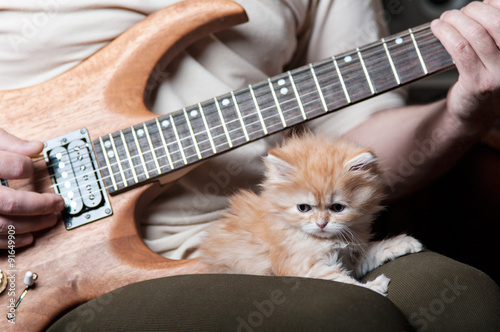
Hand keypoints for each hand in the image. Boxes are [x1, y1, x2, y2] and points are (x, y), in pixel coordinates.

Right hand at [0, 128, 64, 248]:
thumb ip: (7, 141)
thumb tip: (37, 147)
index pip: (12, 166)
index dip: (28, 167)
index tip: (35, 167)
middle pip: (10, 203)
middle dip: (41, 205)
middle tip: (59, 202)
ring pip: (2, 225)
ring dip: (32, 225)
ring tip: (51, 219)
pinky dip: (10, 241)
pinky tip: (29, 237)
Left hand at [431, 0, 499, 131]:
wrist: (475, 112)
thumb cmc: (486, 76)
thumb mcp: (498, 52)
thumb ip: (494, 30)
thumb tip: (486, 3)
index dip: (492, 4)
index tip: (480, 4)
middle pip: (495, 22)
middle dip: (472, 10)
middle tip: (457, 13)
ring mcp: (498, 74)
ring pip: (475, 34)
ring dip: (455, 20)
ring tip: (444, 19)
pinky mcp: (477, 83)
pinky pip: (460, 50)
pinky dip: (445, 34)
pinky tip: (437, 28)